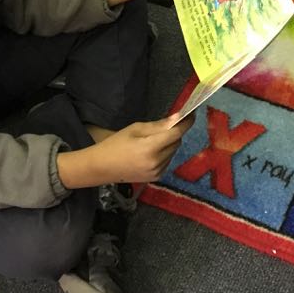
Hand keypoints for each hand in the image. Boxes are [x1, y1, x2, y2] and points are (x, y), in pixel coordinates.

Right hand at [57, 114, 193, 187]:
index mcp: (150, 148)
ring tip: (152, 141)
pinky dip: (164, 154)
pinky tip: (150, 153)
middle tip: (163, 127)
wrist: (101, 167)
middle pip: (176, 142)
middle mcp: (157, 162)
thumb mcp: (135, 129)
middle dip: (173, 133)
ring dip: (169, 144)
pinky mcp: (156, 178)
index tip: (191, 114)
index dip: (186, 123)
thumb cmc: (116, 144)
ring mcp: (157, 172)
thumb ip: (158, 125)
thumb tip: (177, 118)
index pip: (176, 133)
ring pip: (173, 152)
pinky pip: (168, 161)